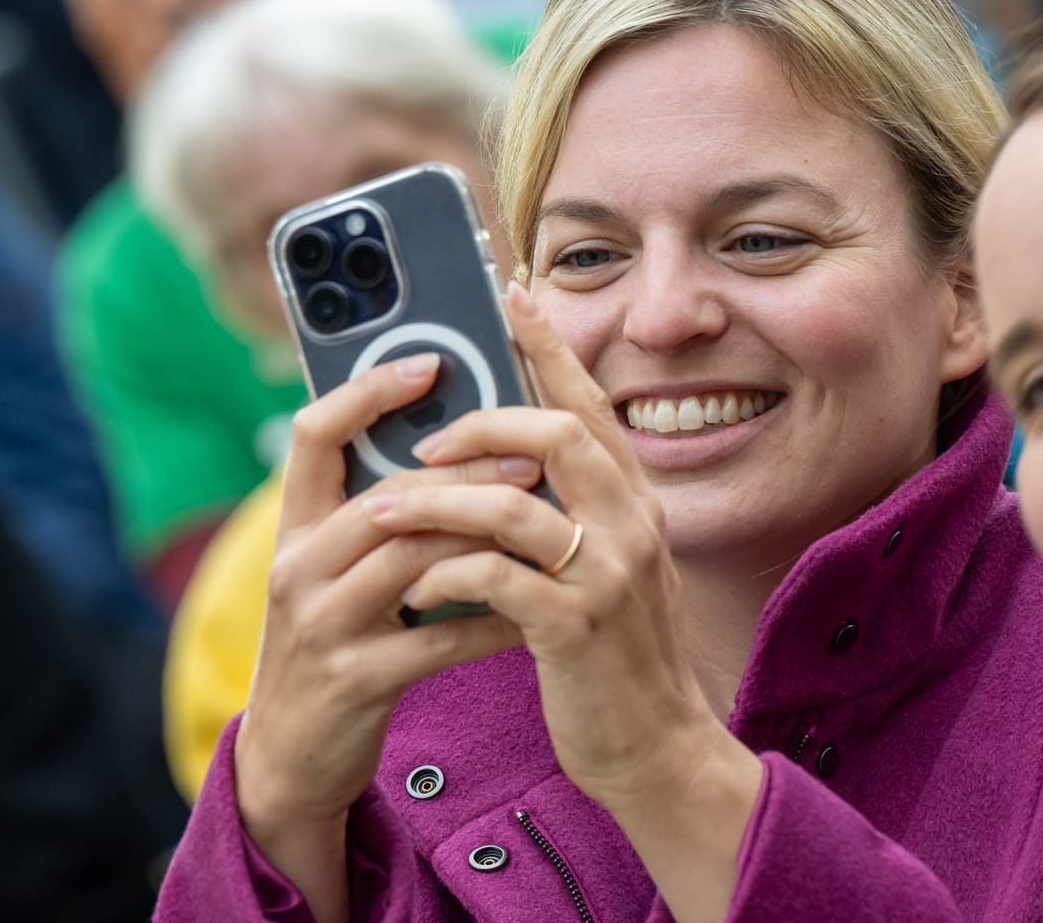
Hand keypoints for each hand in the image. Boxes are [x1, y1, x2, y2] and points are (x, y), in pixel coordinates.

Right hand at [232, 354, 531, 864]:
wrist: (295, 759)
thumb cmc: (340, 645)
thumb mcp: (342, 574)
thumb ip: (385, 517)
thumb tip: (465, 443)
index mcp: (297, 531)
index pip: (312, 435)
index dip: (366, 391)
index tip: (430, 361)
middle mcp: (298, 568)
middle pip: (386, 495)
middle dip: (463, 469)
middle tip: (530, 451)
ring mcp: (323, 625)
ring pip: (412, 557)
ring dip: (484, 531)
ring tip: (542, 511)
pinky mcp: (356, 679)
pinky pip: (438, 635)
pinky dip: (494, 616)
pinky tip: (537, 604)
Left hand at [366, 285, 761, 919]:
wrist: (656, 748)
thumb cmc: (613, 655)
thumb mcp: (607, 567)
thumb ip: (574, 510)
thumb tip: (508, 457)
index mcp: (636, 501)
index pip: (590, 403)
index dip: (548, 346)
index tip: (510, 295)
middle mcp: (633, 524)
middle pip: (558, 432)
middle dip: (481, 421)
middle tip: (425, 441)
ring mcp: (608, 575)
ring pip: (512, 503)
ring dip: (438, 501)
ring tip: (386, 512)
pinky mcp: (574, 628)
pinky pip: (494, 578)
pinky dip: (443, 575)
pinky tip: (416, 590)